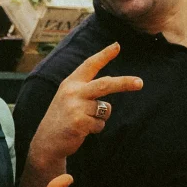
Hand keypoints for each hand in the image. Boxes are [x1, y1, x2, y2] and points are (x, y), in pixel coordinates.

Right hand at [29, 42, 141, 163]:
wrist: (46, 141)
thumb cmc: (62, 117)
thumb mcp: (68, 97)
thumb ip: (86, 88)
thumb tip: (112, 80)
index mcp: (70, 83)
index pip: (89, 65)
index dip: (104, 55)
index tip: (117, 45)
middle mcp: (72, 92)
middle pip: (105, 84)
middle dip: (124, 83)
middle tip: (140, 83)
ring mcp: (75, 107)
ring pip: (105, 109)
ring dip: (100, 117)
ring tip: (84, 121)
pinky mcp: (79, 122)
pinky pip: (100, 124)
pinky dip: (95, 128)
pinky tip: (82, 130)